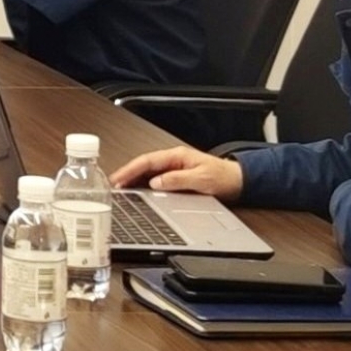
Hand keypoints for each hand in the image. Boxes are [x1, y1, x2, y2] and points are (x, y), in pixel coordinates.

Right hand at [113, 145, 247, 198]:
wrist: (239, 183)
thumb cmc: (224, 178)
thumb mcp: (202, 179)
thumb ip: (178, 180)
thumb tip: (156, 182)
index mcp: (177, 156)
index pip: (147, 161)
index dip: (130, 169)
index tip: (118, 178)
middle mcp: (173, 161)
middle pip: (143, 166)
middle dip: (126, 175)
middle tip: (112, 187)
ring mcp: (173, 169)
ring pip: (147, 173)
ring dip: (133, 181)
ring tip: (120, 191)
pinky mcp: (176, 179)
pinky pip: (154, 181)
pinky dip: (142, 186)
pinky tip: (136, 193)